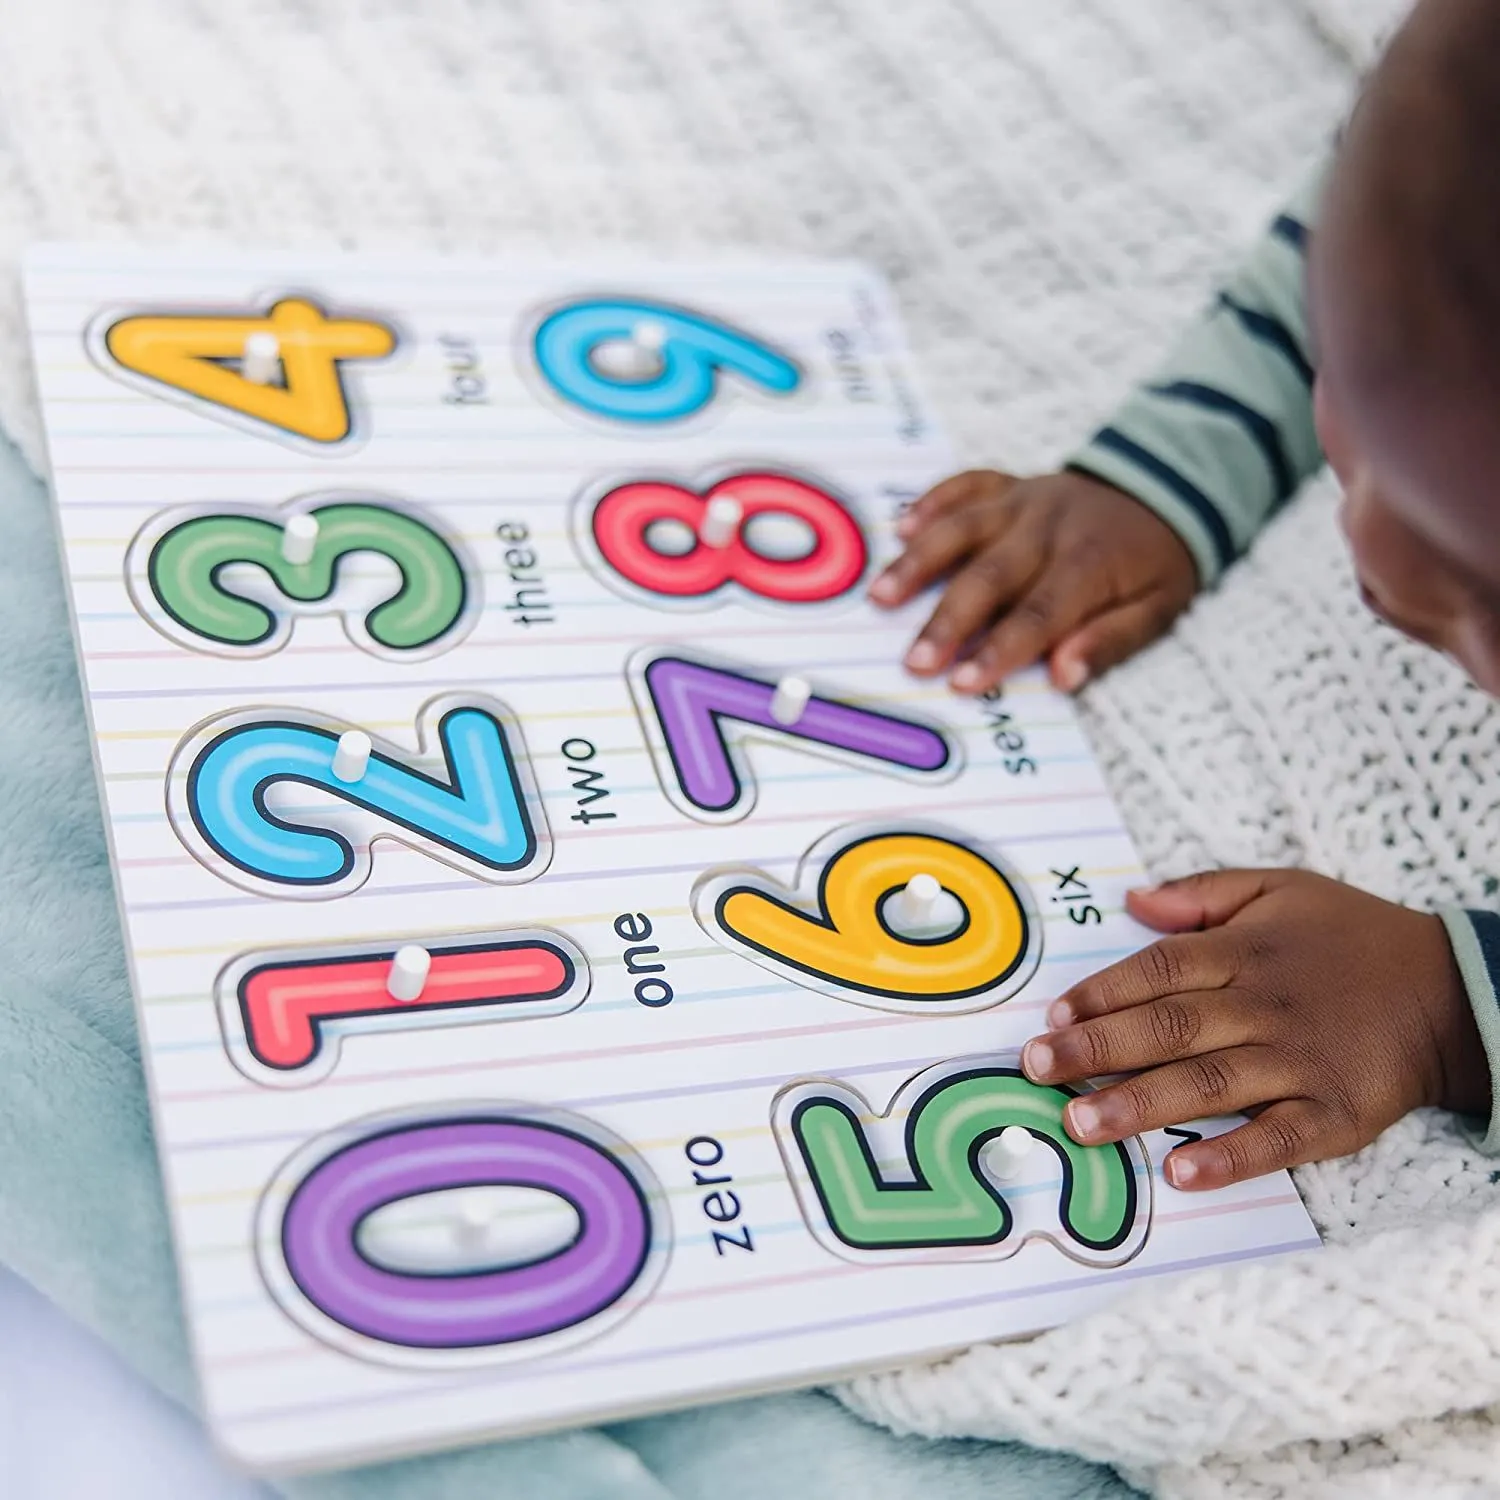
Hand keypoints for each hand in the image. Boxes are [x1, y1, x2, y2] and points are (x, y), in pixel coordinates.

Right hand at [868, 469, 1196, 694]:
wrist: (1167, 488)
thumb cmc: (1154, 565)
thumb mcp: (1158, 610)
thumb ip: (1111, 641)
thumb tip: (1065, 677)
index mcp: (1090, 563)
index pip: (1041, 614)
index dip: (1000, 650)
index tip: (963, 683)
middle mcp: (1050, 527)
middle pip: (992, 576)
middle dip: (950, 621)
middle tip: (914, 661)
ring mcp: (1024, 500)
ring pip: (965, 528)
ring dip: (920, 563)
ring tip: (881, 596)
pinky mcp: (1007, 484)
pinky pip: (965, 485)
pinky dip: (932, 503)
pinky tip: (901, 529)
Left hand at [1021, 869, 1489, 1189]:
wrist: (1453, 991)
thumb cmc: (1351, 937)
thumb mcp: (1281, 889)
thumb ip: (1203, 893)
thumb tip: (1132, 900)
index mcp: (1245, 951)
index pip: (1159, 971)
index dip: (1102, 993)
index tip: (1052, 1017)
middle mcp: (1265, 1006)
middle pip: (1170, 1026)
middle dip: (1097, 1050)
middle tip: (1037, 1070)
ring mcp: (1300, 1062)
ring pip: (1210, 1084)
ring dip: (1141, 1104)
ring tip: (1082, 1124)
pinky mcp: (1336, 1113)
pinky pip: (1278, 1139)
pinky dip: (1232, 1157)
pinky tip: (1183, 1173)